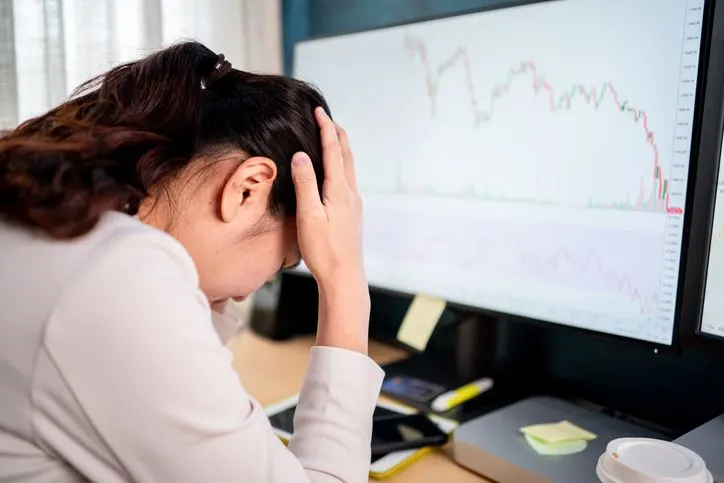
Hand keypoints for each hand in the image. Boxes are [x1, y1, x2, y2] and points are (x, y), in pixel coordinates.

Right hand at [292, 107, 369, 352]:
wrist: (345, 277)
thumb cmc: (324, 250)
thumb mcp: (309, 215)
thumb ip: (305, 183)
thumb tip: (302, 155)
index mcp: (339, 190)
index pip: (333, 151)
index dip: (326, 128)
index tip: (319, 110)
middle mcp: (351, 193)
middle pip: (347, 155)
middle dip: (337, 134)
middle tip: (328, 117)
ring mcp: (355, 204)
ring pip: (350, 168)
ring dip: (342, 149)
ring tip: (334, 138)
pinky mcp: (354, 215)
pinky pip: (349, 180)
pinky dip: (342, 166)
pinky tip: (337, 173)